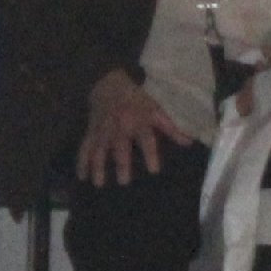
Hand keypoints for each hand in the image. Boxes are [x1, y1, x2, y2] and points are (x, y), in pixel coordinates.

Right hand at [76, 68, 194, 186]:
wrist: (109, 86)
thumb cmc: (137, 101)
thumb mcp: (156, 111)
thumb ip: (171, 128)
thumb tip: (189, 143)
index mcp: (138, 123)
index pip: (146, 140)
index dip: (150, 154)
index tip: (154, 171)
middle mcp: (119, 128)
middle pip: (120, 148)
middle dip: (121, 165)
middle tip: (123, 182)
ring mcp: (102, 132)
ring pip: (99, 151)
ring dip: (98, 167)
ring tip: (99, 184)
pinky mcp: (91, 133)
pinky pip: (84, 148)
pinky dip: (81, 162)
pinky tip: (81, 177)